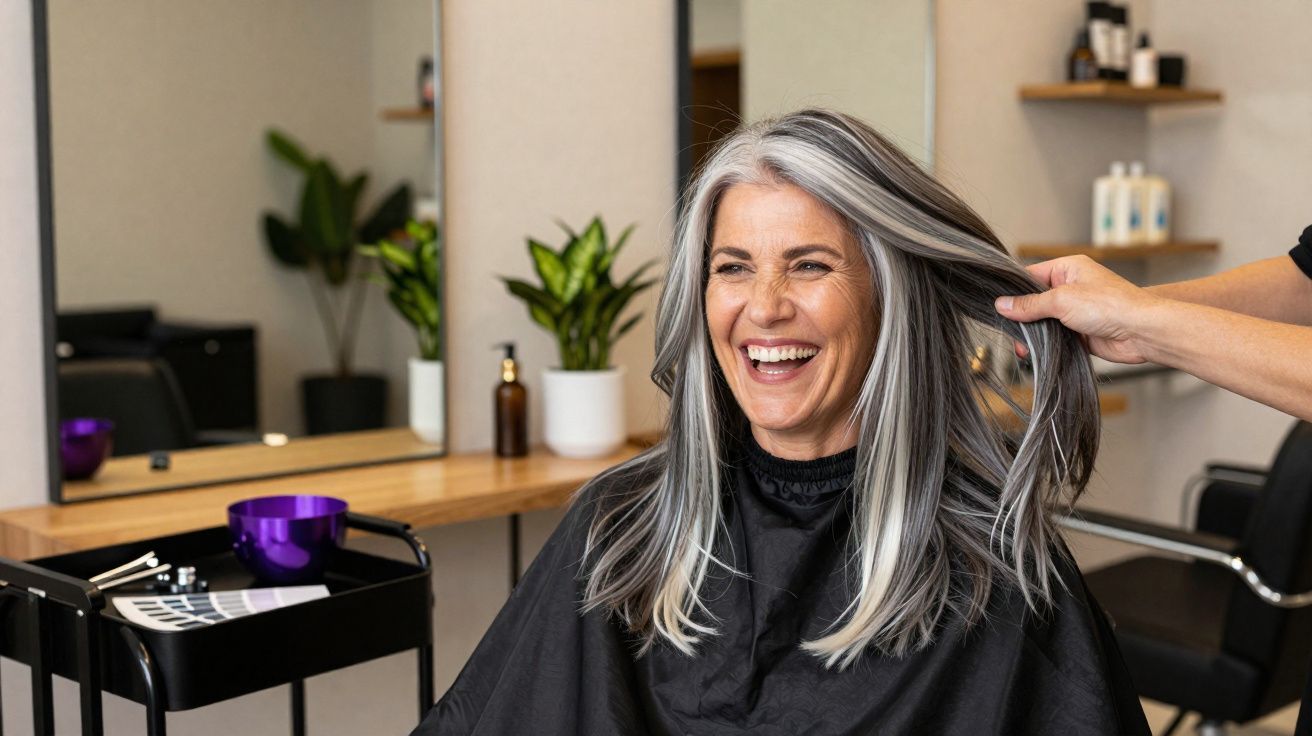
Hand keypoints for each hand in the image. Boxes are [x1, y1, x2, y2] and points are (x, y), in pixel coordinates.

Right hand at [994, 255, 1160, 364]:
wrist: (1141, 332)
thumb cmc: (1110, 306)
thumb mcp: (1062, 300)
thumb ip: (1030, 304)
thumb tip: (1003, 304)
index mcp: (1068, 269)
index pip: (1031, 275)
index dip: (1014, 290)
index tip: (998, 305)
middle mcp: (1071, 287)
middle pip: (1034, 301)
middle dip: (1021, 317)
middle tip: (1011, 331)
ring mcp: (1075, 310)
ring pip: (1043, 321)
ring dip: (1032, 334)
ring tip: (1022, 347)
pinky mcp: (1080, 331)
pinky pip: (1054, 336)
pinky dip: (1044, 344)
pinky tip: (1034, 353)